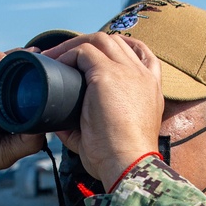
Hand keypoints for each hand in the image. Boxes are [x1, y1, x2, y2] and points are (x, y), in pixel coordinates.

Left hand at [44, 33, 163, 184]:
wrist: (128, 165)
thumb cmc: (120, 159)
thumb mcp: (109, 136)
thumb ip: (87, 125)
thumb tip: (59, 123)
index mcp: (150, 89)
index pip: (141, 54)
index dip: (118, 49)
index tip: (96, 56)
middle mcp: (143, 76)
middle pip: (116, 42)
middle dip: (89, 44)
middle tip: (65, 57)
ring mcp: (127, 72)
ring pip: (100, 40)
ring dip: (74, 45)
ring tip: (55, 57)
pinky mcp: (108, 75)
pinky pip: (84, 52)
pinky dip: (67, 55)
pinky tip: (55, 66)